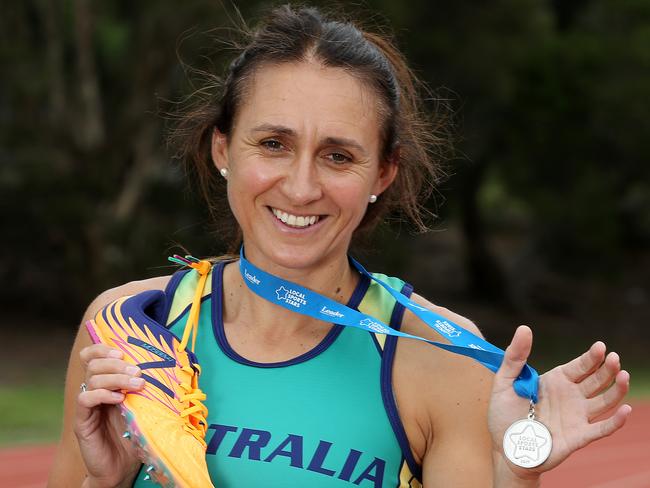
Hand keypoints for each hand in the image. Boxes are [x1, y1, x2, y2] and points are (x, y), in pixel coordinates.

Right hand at [74, 343, 144, 486]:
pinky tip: (120, 399)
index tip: (123, 352)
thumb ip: (150, 387)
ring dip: (117, 378)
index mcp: (106, 382)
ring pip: (92, 379)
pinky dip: (102, 394)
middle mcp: (94, 391)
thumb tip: (174, 366)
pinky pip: (85, 399)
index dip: (103, 348)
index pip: (93, 356)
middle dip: (116, 363)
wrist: (122, 468)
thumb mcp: (146, 406)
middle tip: (137, 371)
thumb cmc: (136, 434)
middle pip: (94, 364)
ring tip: (137, 385)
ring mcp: (87, 406)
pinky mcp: (82, 422)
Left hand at [488, 326, 631, 480]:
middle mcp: (571, 396)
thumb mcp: (505, 381)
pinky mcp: (578, 436)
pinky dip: (616, 421)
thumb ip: (515, 356)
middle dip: (608, 369)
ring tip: (623, 376)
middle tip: (615, 358)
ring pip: (604, 401)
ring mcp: (577, 416)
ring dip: (617, 390)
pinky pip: (602, 429)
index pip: (580, 365)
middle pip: (596, 380)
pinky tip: (625, 410)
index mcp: (556, 380)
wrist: (504, 447)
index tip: (601, 347)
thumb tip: (524, 328)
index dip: (592, 356)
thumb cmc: (504, 414)